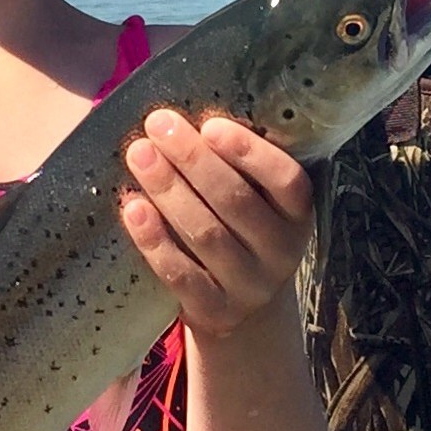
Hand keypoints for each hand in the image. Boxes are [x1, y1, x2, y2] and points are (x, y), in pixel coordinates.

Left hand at [120, 110, 314, 335]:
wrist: (247, 311)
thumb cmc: (243, 233)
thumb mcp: (260, 203)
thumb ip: (238, 168)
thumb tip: (186, 119)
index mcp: (297, 215)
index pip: (285, 181)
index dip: (250, 153)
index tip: (210, 125)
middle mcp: (281, 252)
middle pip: (236, 202)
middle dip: (193, 160)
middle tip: (159, 125)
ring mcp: (250, 286)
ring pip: (206, 234)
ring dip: (169, 190)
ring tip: (139, 155)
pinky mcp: (216, 311)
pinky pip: (181, 274)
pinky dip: (154, 239)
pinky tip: (132, 208)